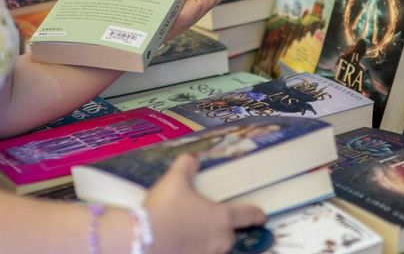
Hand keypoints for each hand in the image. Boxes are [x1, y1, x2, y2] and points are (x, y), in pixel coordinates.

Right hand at [145, 155, 265, 253]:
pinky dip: (191, 248)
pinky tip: (177, 243)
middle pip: (228, 235)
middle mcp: (220, 241)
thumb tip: (192, 159)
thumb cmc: (165, 209)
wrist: (142, 240)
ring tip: (186, 231)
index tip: (261, 215)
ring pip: (213, 248)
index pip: (247, 215)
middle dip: (220, 229)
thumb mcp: (174, 180)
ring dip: (205, 240)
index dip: (256, 214)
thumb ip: (186, 166)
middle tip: (204, 219)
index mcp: (221, 218)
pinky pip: (197, 253)